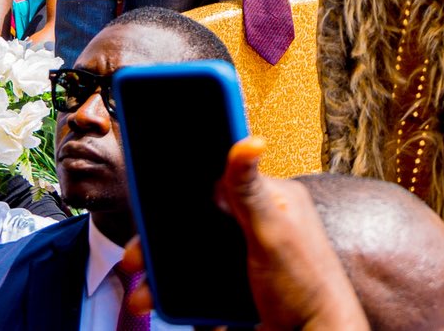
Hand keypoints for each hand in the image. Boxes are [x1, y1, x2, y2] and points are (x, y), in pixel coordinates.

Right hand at [125, 138, 365, 330]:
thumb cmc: (308, 285)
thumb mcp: (274, 234)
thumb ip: (252, 192)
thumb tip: (248, 140)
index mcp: (269, 199)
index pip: (216, 180)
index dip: (181, 188)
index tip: (149, 196)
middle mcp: (254, 223)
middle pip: (196, 221)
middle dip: (160, 241)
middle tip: (135, 258)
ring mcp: (244, 254)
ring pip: (192, 255)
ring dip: (162, 274)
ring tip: (143, 295)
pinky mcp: (237, 284)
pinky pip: (198, 282)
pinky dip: (178, 294)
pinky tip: (164, 303)